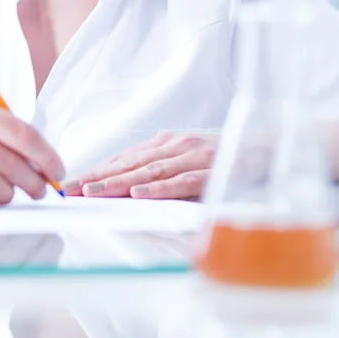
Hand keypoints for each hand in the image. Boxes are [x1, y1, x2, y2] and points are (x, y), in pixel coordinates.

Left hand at [63, 131, 217, 199]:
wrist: (268, 149)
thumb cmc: (223, 160)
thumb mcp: (187, 163)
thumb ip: (161, 174)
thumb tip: (130, 192)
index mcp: (166, 143)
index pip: (124, 159)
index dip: (96, 171)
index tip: (71, 184)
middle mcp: (175, 144)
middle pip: (130, 163)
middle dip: (97, 177)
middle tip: (70, 189)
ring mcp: (193, 154)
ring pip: (150, 170)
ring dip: (120, 182)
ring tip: (94, 192)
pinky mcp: (211, 168)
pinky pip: (182, 180)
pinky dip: (160, 187)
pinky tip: (140, 194)